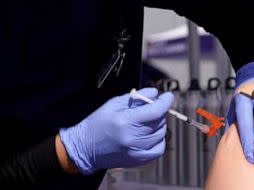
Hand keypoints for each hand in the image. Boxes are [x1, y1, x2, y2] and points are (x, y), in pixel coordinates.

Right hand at [59, 87, 173, 173]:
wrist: (85, 148)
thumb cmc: (98, 123)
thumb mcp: (114, 103)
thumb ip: (137, 97)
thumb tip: (155, 93)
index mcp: (125, 121)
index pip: (155, 111)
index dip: (165, 102)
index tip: (168, 96)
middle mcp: (132, 137)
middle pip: (159, 121)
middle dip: (159, 111)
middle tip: (152, 107)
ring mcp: (135, 151)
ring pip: (161, 134)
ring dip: (159, 124)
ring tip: (148, 121)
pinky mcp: (137, 160)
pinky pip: (158, 149)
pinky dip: (159, 139)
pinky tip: (150, 134)